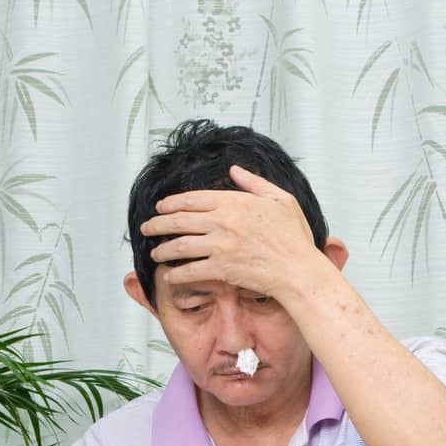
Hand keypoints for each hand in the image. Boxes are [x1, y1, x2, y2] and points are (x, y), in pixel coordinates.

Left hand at [139, 165, 331, 297]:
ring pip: (180, 245)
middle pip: (179, 220)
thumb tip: (234, 169)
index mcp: (234, 202)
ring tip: (155, 253)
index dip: (171, 203)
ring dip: (163, 249)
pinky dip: (176, 274)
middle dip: (158, 224)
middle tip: (146, 228)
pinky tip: (169, 276)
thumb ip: (254, 183)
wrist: (298, 269)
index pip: (192, 199)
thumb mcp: (280, 199)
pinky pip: (190, 270)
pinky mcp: (221, 269)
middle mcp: (223, 222)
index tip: (160, 208)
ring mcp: (220, 246)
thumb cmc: (294, 237)